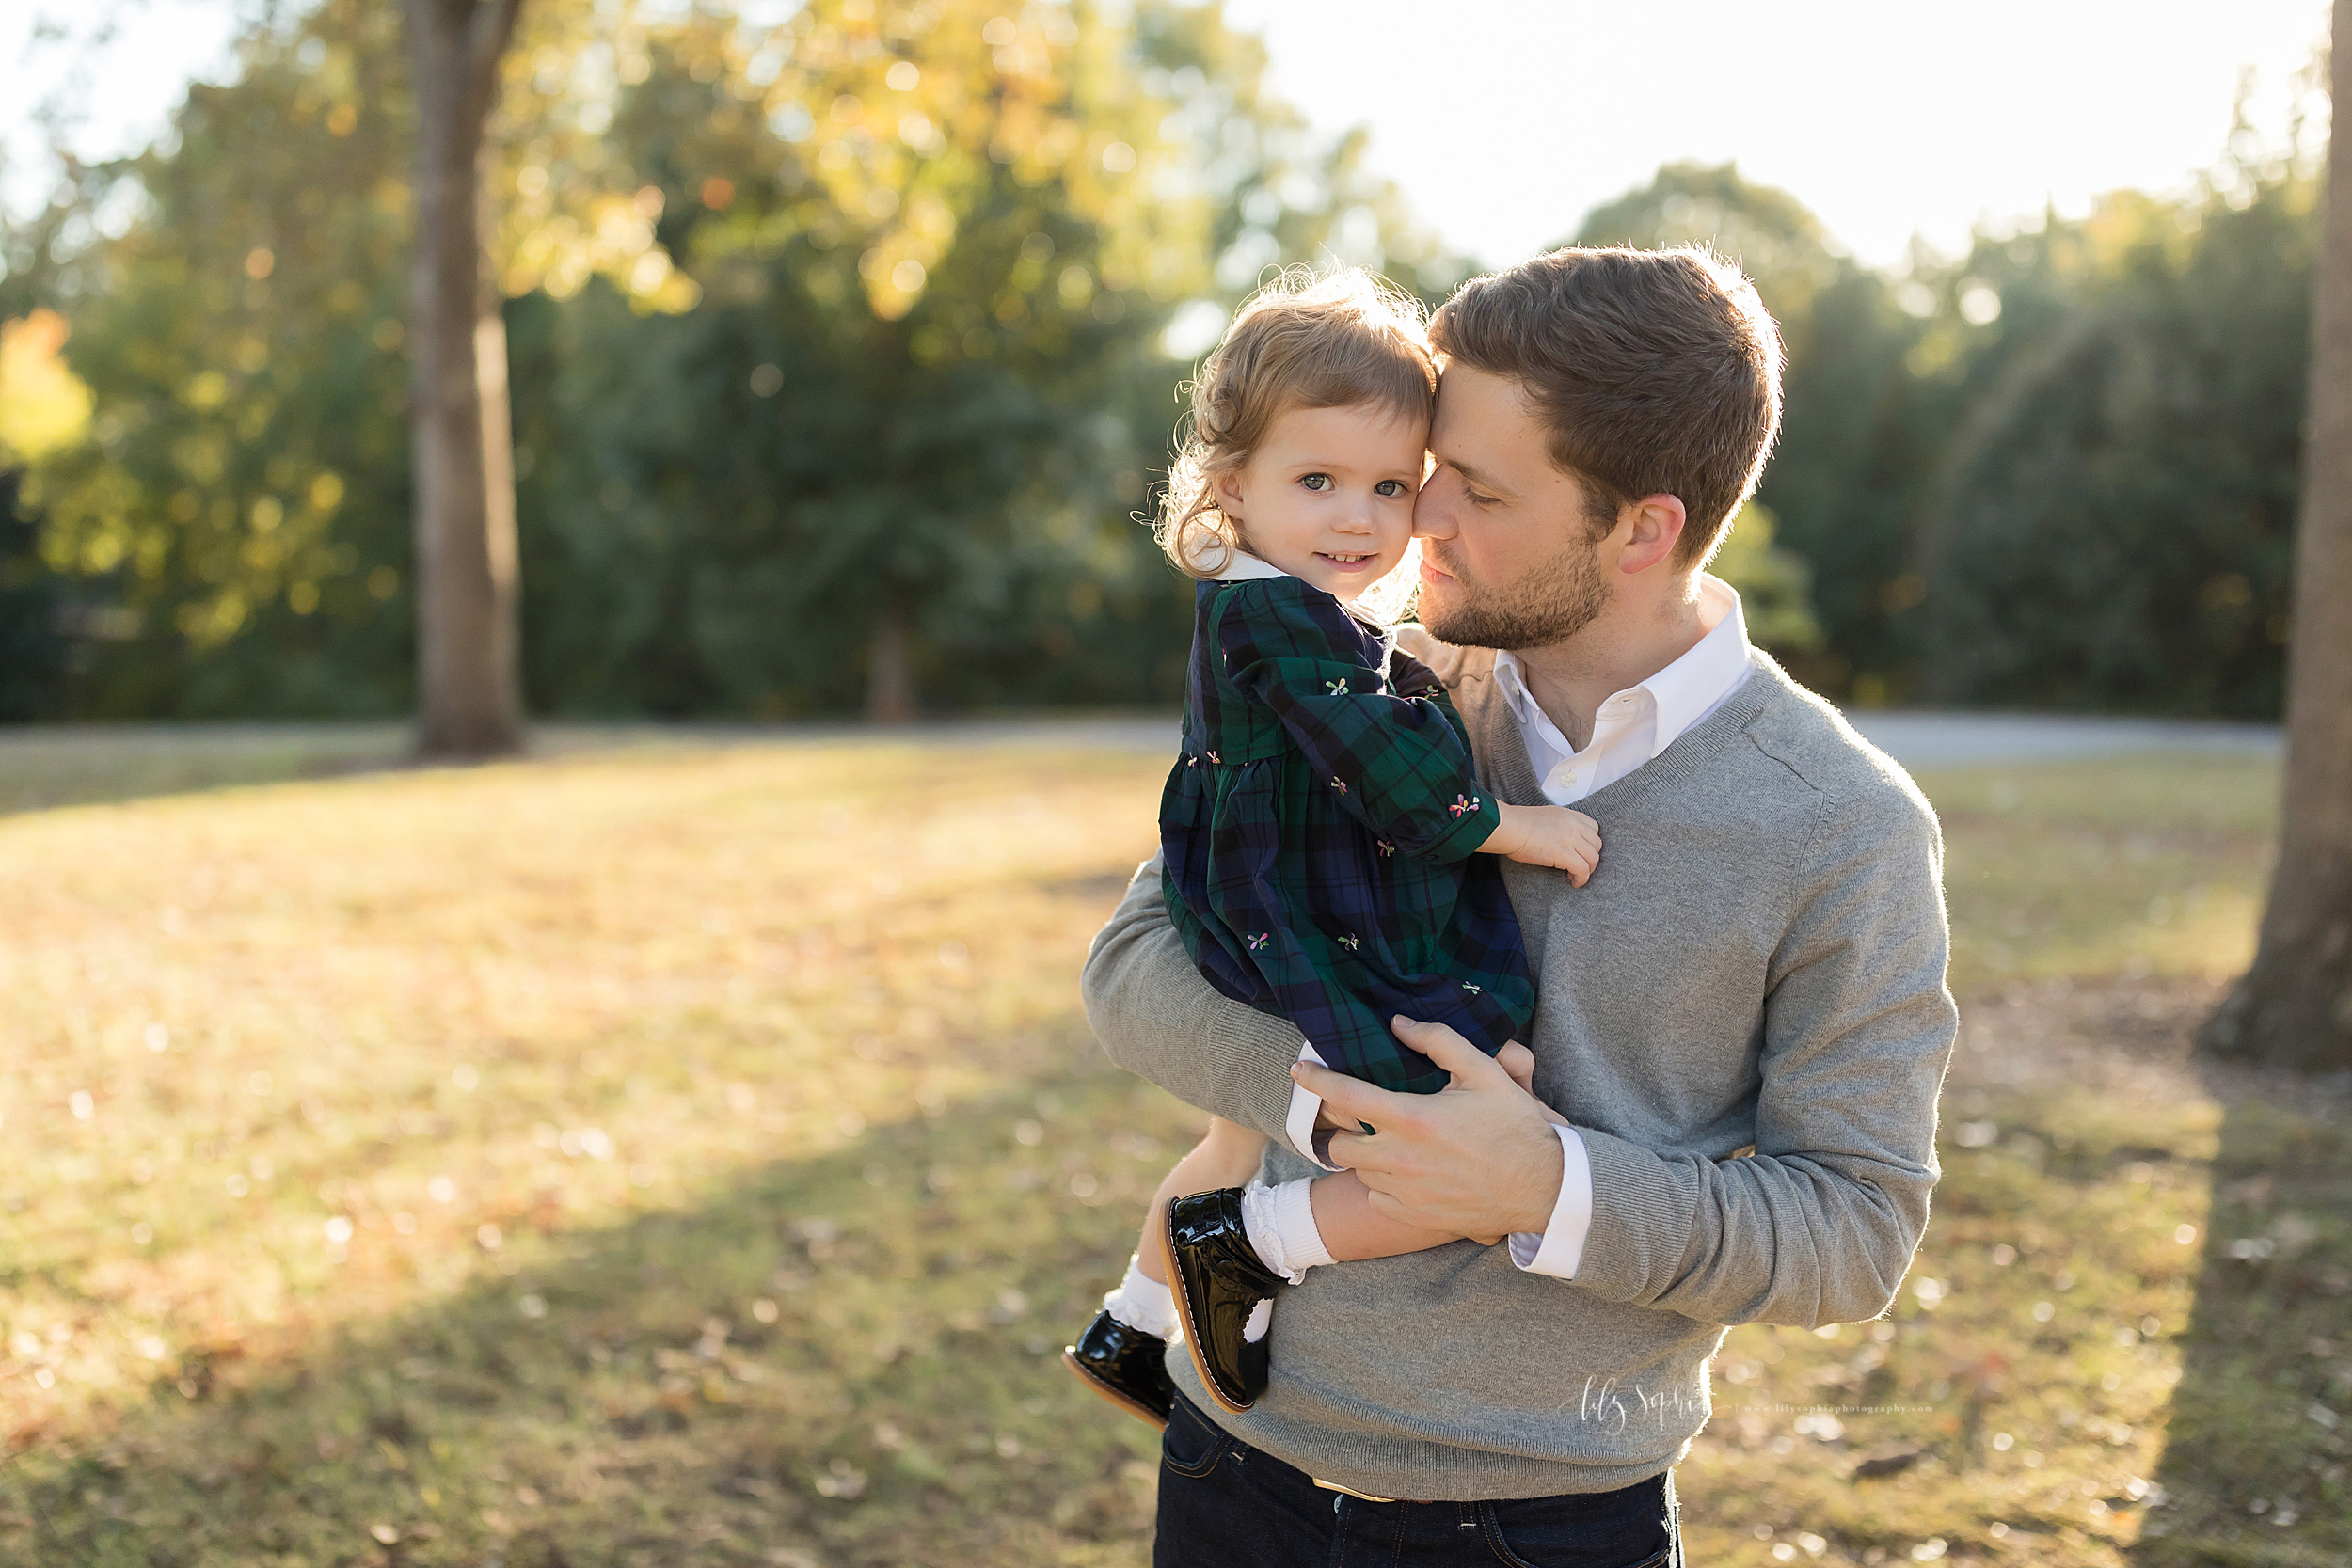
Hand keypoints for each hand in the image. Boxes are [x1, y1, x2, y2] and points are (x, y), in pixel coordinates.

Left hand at [1294, 1018, 1566, 1238]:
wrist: (1543, 1187)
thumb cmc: (1515, 1126)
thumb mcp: (1484, 1073)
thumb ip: (1439, 1041)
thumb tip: (1399, 1023)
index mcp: (1413, 1118)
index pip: (1345, 1095)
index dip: (1315, 1080)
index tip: (1299, 1069)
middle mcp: (1401, 1158)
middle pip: (1338, 1144)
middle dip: (1342, 1128)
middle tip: (1361, 1118)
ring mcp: (1405, 1192)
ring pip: (1356, 1172)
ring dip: (1363, 1156)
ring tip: (1389, 1143)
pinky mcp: (1413, 1215)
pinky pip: (1376, 1196)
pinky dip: (1382, 1183)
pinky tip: (1406, 1171)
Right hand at [1488, 804, 1600, 885]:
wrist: (1509, 827)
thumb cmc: (1517, 823)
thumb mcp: (1544, 817)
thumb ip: (1556, 826)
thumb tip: (1556, 840)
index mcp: (1568, 815)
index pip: (1593, 827)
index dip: (1591, 842)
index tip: (1584, 850)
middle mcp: (1573, 825)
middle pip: (1596, 844)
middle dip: (1591, 857)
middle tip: (1582, 865)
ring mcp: (1571, 839)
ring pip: (1593, 858)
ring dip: (1588, 870)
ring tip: (1576, 876)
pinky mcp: (1565, 854)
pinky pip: (1583, 869)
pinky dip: (1581, 879)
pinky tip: (1574, 882)